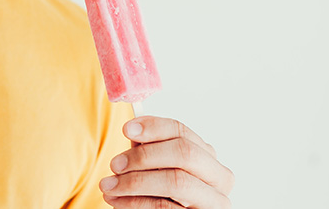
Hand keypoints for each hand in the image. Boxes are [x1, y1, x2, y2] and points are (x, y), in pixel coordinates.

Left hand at [99, 116, 234, 207]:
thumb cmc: (160, 192)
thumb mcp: (155, 166)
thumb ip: (148, 148)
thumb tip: (133, 127)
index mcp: (208, 157)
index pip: (182, 132)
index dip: (153, 127)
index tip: (126, 129)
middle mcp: (219, 177)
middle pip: (184, 153)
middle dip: (144, 156)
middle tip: (115, 164)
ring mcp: (214, 202)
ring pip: (176, 181)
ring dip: (135, 182)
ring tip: (108, 186)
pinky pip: (165, 207)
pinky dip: (136, 202)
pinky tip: (117, 200)